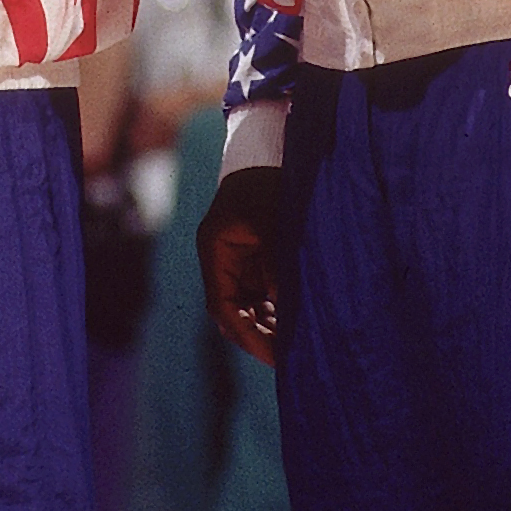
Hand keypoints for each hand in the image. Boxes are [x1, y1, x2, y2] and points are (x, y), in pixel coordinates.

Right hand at [196, 165, 280, 367]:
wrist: (269, 152)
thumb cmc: (267, 184)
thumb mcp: (273, 225)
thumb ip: (278, 268)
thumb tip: (288, 310)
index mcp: (215, 251)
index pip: (224, 307)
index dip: (247, 334)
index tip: (274, 354)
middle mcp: (221, 260)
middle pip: (233, 312)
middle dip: (258, 335)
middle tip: (288, 358)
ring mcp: (237, 260)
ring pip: (248, 305)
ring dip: (268, 324)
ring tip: (295, 346)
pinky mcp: (253, 257)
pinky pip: (260, 292)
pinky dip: (276, 309)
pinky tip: (295, 322)